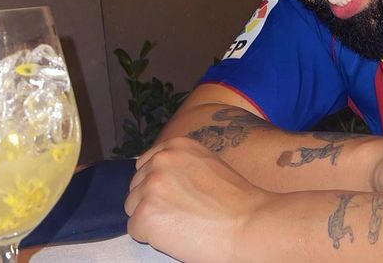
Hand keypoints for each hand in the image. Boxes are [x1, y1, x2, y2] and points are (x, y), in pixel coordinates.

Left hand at [125, 137, 271, 262]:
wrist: (249, 223)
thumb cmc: (236, 201)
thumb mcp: (207, 164)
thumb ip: (180, 165)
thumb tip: (158, 178)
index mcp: (177, 145)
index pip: (145, 165)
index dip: (158, 185)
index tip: (175, 196)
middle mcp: (161, 160)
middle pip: (136, 186)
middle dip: (153, 201)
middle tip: (183, 212)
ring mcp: (151, 186)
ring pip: (133, 208)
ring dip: (152, 218)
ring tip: (183, 222)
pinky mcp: (145, 213)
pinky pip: (135, 229)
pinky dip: (152, 236)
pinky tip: (179, 233)